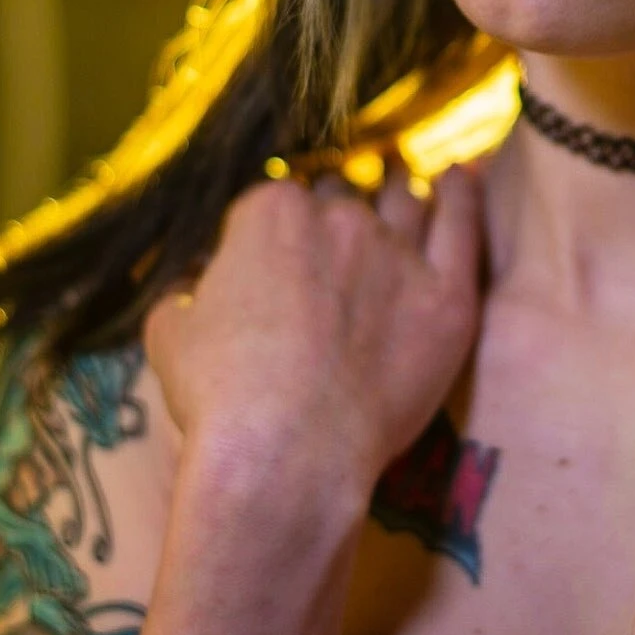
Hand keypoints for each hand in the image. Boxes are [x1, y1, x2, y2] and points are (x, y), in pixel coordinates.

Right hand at [141, 162, 483, 485]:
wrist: (288, 455)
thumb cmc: (222, 400)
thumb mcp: (170, 333)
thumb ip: (185, 294)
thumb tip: (191, 288)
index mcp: (270, 214)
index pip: (276, 200)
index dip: (274, 230)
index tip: (274, 255)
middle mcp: (338, 218)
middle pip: (341, 198)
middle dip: (335, 212)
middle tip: (332, 243)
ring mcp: (398, 253)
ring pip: (404, 200)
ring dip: (398, 188)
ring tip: (400, 180)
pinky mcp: (447, 295)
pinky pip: (463, 226)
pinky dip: (461, 195)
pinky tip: (457, 179)